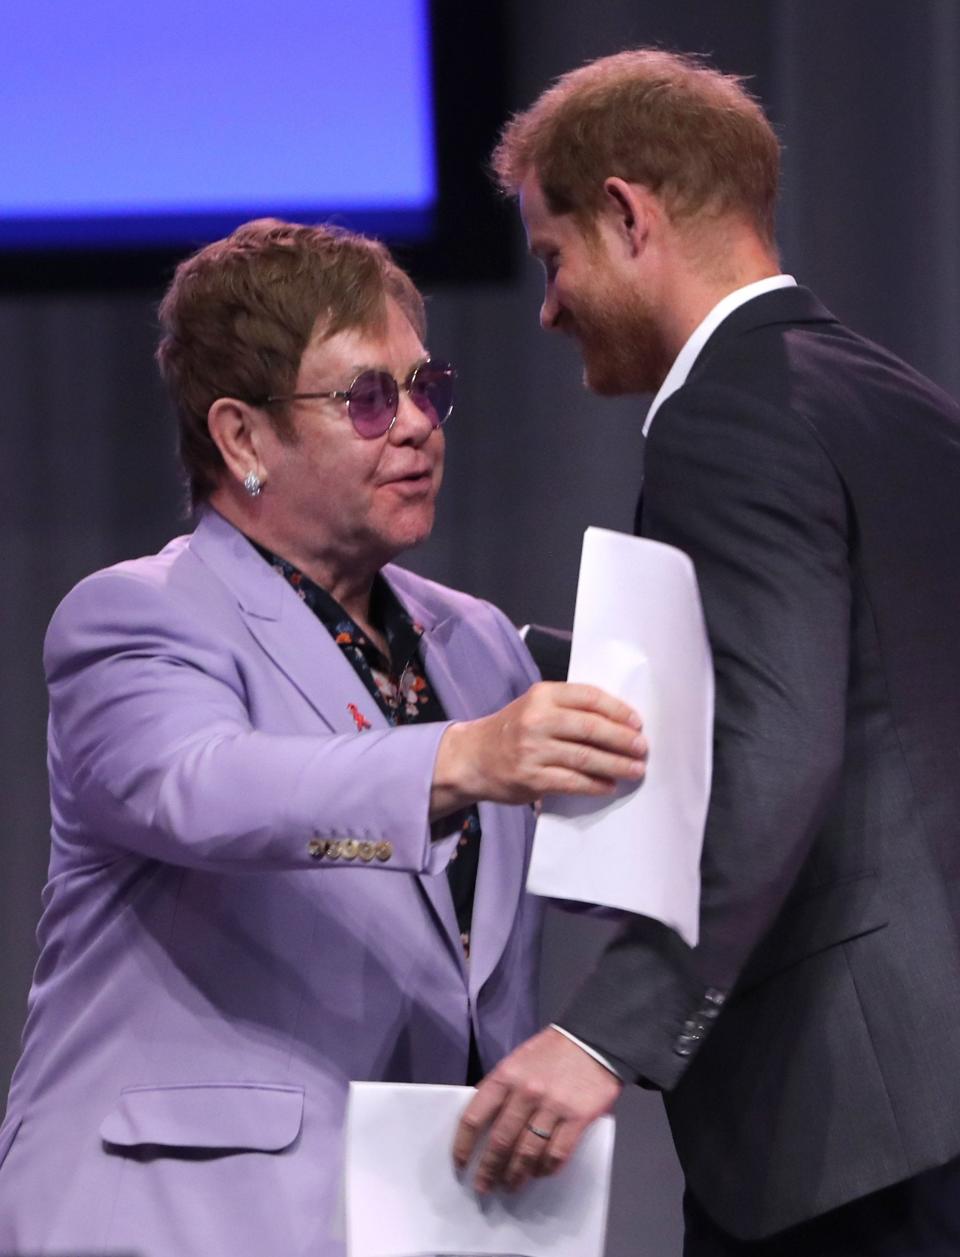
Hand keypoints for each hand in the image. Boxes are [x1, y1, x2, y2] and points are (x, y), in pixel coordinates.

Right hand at [431, 682, 646, 817]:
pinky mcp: (531, 778)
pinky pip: (572, 782)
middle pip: (590, 728)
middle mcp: (537, 719)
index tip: (637, 723)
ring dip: (615, 765)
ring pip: (585, 757)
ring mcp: (533, 750)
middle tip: (642, 748)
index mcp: (542, 695)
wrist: (473, 757)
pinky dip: (595, 785)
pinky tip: (609, 786)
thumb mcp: (535, 706)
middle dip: (622, 739)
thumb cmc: (513, 730)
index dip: (617, 710)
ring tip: (635, 769)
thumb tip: (619, 722)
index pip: (589, 697)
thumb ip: (569, 708)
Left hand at [452, 1026, 622, 1192]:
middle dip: (488, 1170)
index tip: (460, 1165)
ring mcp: (553, 1106)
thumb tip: (484, 1124)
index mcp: (505, 1075)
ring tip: (510, 1185)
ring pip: (527, 1153)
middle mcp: (526, 1092)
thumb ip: (501, 1089)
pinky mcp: (578, 1118)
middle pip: (500, 1142)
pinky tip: (540, 1173)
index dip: (463, 1146)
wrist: (593, 1040)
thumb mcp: (517, 1061)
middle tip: (484, 1187)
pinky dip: (546, 1169)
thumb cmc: (551, 1052)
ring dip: (516, 1175)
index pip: (473, 1117)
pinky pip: (557, 1154)